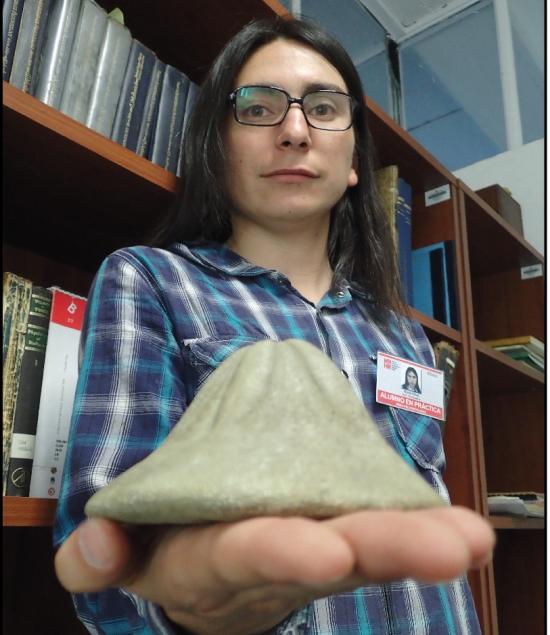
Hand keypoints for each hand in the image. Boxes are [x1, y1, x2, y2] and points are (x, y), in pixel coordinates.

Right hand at [55, 506, 494, 634]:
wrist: (207, 549)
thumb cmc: (168, 540)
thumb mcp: (129, 548)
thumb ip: (100, 553)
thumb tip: (94, 553)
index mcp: (213, 558)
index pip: (243, 552)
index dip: (280, 551)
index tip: (326, 551)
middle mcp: (274, 558)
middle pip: (329, 552)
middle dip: (385, 549)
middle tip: (450, 546)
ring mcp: (312, 544)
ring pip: (367, 543)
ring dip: (420, 540)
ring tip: (472, 537)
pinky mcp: (337, 525)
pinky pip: (382, 525)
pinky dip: (425, 528)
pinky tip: (472, 530)